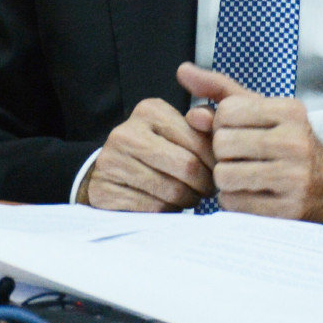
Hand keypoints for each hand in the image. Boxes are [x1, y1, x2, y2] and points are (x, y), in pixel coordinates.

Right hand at [79, 97, 214, 211]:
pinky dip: (167, 212)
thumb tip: (216, 124)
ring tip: (187, 197)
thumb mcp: (175, 130)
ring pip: (172, 191)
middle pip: (187, 166)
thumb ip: (201, 126)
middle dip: (203, 184)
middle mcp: (127, 133)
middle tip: (205, 190)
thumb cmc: (153, 152)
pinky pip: (153, 208)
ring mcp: (112, 162)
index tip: (214, 172)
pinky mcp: (105, 191)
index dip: (213, 163)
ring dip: (187, 200)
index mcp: (149, 111)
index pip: (197, 141)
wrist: (107, 174)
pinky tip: (167, 206)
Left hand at [177, 63, 322, 229]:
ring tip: (245, 175)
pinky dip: (234, 200)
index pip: (226, 111)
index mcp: (290, 111)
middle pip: (222, 144)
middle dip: (224, 153)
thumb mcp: (263, 111)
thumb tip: (183, 71)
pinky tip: (252, 194)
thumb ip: (221, 91)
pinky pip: (232, 203)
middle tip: (242, 157)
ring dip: (226, 178)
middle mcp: (294, 142)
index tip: (240, 132)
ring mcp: (292, 178)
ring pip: (223, 175)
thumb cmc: (288, 144)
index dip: (223, 124)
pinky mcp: (285, 210)